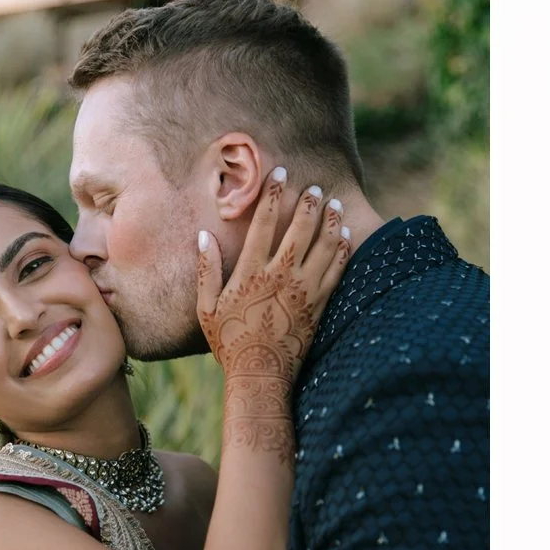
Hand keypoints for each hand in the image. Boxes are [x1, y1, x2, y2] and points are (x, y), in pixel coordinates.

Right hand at [196, 167, 349, 457]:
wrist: (260, 374)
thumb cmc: (230, 341)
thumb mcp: (207, 307)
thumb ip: (207, 269)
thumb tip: (203, 237)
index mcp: (251, 271)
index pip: (264, 223)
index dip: (273, 195)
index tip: (280, 175)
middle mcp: (280, 276)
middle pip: (299, 229)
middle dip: (309, 204)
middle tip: (316, 186)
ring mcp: (303, 290)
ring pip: (323, 247)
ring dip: (330, 222)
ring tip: (335, 204)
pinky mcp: (319, 305)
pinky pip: (336, 272)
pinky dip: (342, 251)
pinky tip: (346, 237)